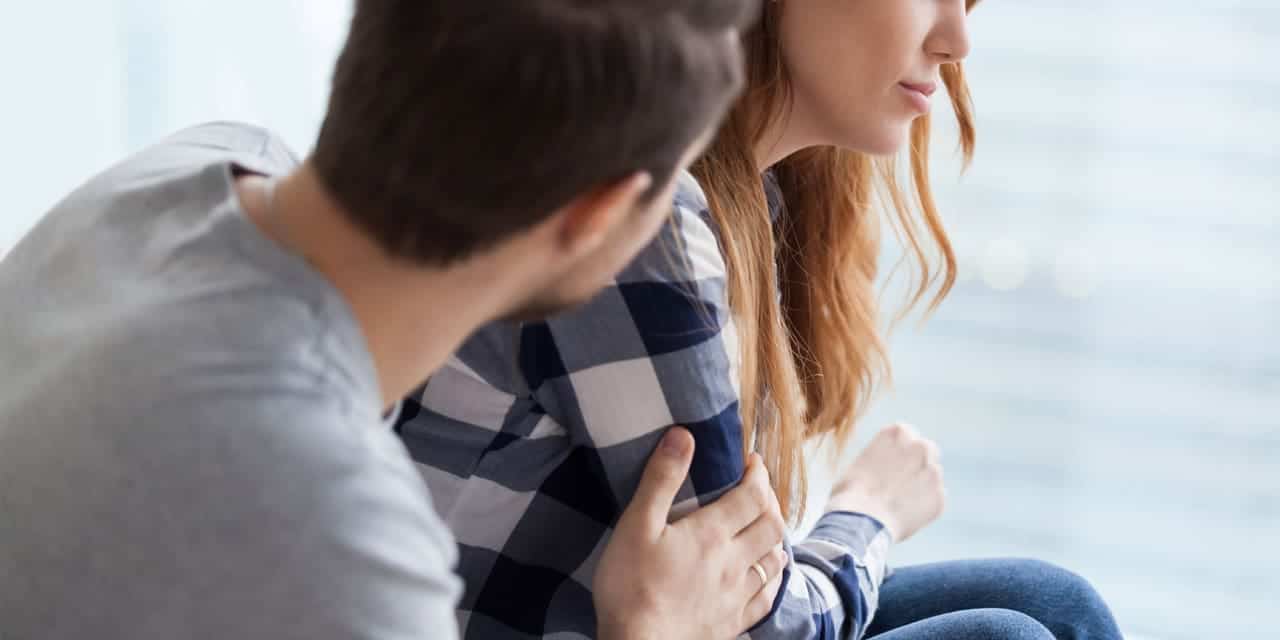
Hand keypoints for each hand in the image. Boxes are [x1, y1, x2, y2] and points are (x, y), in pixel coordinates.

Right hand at [594, 427, 788, 639]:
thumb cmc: (630, 586)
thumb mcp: (636, 525)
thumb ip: (661, 479)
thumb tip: (683, 435)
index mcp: (712, 534)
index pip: (752, 495)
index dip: (757, 474)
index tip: (751, 461)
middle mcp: (734, 562)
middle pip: (771, 525)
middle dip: (770, 501)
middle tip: (757, 491)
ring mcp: (736, 595)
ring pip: (774, 561)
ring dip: (775, 538)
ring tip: (764, 528)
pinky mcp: (733, 623)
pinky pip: (766, 598)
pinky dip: (772, 579)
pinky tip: (765, 576)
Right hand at [826, 423, 945, 542]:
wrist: (861, 521)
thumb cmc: (851, 494)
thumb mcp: (860, 464)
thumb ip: (881, 459)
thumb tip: (886, 470)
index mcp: (897, 433)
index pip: (906, 434)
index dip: (898, 451)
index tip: (890, 464)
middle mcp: (919, 447)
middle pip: (927, 449)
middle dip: (918, 463)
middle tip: (901, 482)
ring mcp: (933, 472)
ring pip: (932, 476)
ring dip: (921, 486)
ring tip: (896, 504)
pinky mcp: (939, 497)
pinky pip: (934, 500)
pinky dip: (924, 507)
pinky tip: (903, 516)